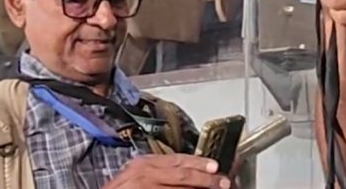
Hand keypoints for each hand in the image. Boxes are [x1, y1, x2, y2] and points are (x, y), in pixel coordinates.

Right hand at [103, 154, 231, 188]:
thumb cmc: (123, 188)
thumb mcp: (138, 174)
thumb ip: (160, 170)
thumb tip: (190, 173)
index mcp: (144, 163)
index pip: (177, 160)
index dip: (198, 163)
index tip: (215, 166)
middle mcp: (144, 174)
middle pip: (181, 175)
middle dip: (205, 179)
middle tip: (223, 182)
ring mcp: (144, 188)